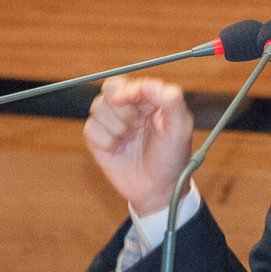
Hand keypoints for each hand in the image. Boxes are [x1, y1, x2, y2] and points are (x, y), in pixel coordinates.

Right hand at [83, 77, 193, 215]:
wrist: (158, 189)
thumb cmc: (172, 157)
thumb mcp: (180, 129)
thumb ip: (172, 101)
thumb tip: (148, 84)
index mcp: (149, 100)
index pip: (131, 82)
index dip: (128, 90)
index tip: (130, 102)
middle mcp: (129, 107)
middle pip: (110, 89)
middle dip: (121, 109)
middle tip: (135, 126)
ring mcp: (112, 122)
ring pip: (97, 107)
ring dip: (115, 127)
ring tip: (130, 140)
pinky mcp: (98, 139)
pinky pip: (90, 129)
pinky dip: (105, 141)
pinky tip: (119, 150)